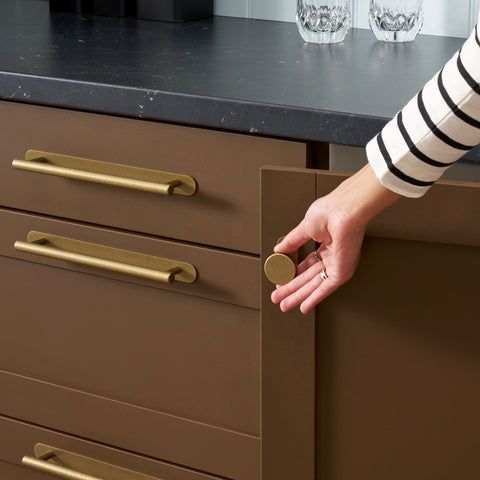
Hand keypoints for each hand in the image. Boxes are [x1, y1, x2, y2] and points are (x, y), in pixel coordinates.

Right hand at [270, 164, 400, 313]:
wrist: (345, 211)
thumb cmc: (331, 212)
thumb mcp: (304, 228)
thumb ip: (292, 242)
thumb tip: (278, 250)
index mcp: (325, 244)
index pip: (306, 265)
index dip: (292, 275)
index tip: (280, 281)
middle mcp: (331, 257)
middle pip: (307, 278)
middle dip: (291, 289)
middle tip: (278, 297)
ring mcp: (336, 265)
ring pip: (314, 286)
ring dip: (298, 296)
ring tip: (285, 305)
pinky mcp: (341, 272)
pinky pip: (325, 288)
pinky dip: (314, 298)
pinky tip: (304, 306)